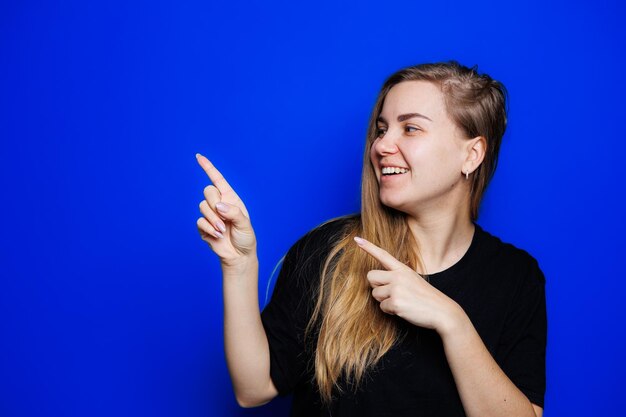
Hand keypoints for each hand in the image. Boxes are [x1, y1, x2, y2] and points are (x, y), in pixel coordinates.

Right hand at [196, 153, 256, 267]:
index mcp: (230, 198)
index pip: (218, 179)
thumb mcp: (245, 223)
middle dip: (214, 203)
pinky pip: (199, 221)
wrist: (238, 255)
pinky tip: (217, 236)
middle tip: (224, 218)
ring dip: (213, 220)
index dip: (208, 167)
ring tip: (222, 230)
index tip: (198, 156)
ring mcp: (210, 215)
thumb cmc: (245, 237)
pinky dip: (209, 228)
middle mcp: (219, 204)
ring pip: (202, 206)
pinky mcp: (203, 226)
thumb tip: (218, 206)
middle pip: (207, 191)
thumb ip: (233, 212)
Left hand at [354, 236, 463, 333]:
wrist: (442, 311)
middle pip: (370, 276)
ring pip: (375, 294)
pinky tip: (403, 309)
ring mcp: (396, 288)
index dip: (368, 247)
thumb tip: (378, 281)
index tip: (357, 239)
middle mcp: (398, 276)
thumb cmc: (426, 297)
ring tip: (401, 302)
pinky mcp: (396, 302)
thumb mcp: (413, 280)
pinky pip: (382, 307)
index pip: (383, 255)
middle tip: (390, 292)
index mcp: (403, 269)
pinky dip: (390, 311)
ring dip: (384, 301)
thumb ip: (397, 276)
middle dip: (376, 286)